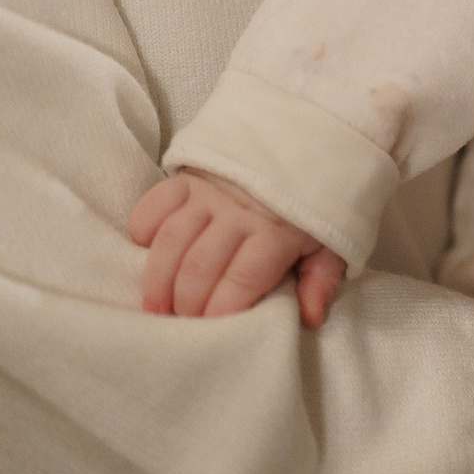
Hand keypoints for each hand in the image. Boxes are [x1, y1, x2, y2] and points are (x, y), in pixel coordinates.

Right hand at [128, 168, 346, 326]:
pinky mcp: (188, 177)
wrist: (305, 145)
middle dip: (186, 303)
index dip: (223, 308)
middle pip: (200, 264)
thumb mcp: (330, 242)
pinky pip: (155, 202)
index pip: (243, 277)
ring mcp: (210, 193)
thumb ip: (321, 280)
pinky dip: (143, 227)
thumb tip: (310, 317)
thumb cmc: (311, 207)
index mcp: (276, 232)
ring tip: (155, 306)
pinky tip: (144, 251)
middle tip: (180, 322)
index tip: (212, 328)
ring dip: (158, 278)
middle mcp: (239, 211)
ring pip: (172, 239)